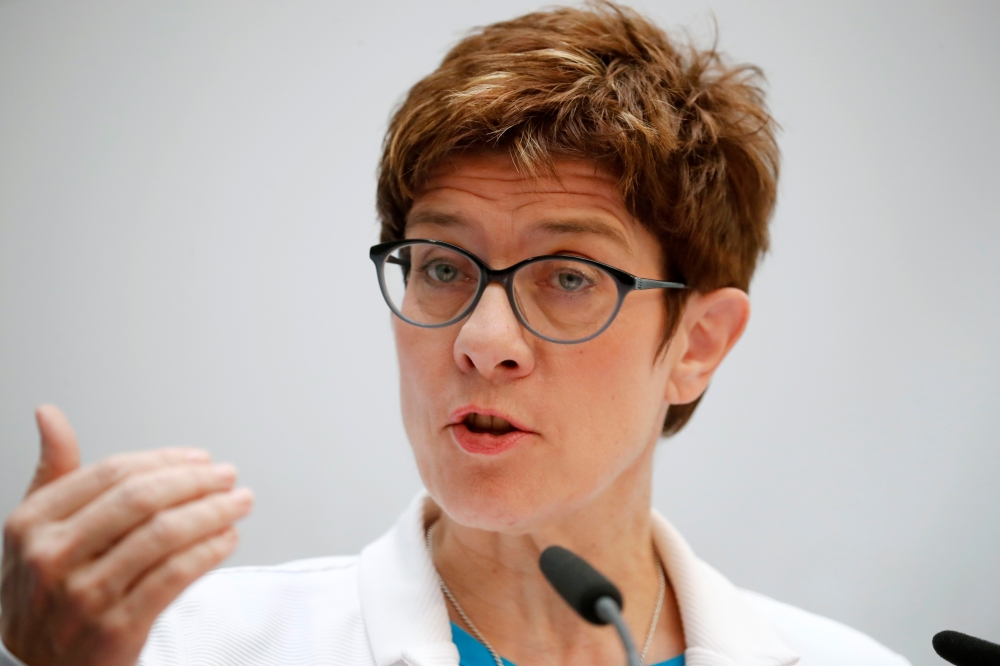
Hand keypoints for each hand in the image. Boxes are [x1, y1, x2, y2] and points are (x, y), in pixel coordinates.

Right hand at [0, 406, 253, 665]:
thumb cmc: (43, 591)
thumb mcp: (35, 529)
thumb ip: (54, 472)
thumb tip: (49, 413)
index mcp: (33, 522)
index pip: (114, 473)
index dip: (165, 460)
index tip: (201, 458)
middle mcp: (52, 556)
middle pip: (142, 499)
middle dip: (196, 482)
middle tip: (228, 476)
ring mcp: (82, 594)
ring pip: (164, 536)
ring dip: (213, 513)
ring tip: (239, 503)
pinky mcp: (115, 628)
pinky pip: (175, 577)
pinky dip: (209, 553)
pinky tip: (227, 539)